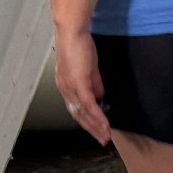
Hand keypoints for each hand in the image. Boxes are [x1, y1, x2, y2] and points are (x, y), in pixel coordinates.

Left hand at [54, 27, 111, 144]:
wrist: (72, 33)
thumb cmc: (79, 45)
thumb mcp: (89, 68)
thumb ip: (94, 83)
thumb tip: (100, 96)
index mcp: (66, 86)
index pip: (77, 109)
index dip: (87, 121)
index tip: (98, 130)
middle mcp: (66, 90)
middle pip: (78, 115)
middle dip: (91, 129)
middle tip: (103, 140)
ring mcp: (71, 88)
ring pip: (83, 113)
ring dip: (95, 127)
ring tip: (106, 136)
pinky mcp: (78, 84)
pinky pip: (89, 105)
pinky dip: (98, 116)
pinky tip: (106, 124)